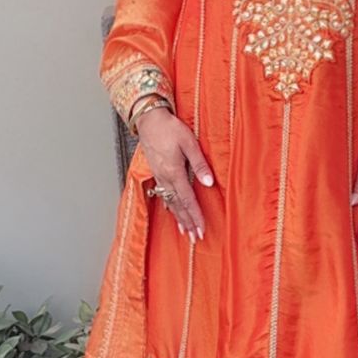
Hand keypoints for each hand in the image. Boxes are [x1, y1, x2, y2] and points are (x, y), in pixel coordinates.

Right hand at [135, 107, 213, 241]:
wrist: (149, 119)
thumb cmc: (169, 128)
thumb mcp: (189, 142)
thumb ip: (199, 164)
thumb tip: (209, 182)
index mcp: (174, 172)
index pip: (188, 199)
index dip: (195, 216)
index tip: (202, 229)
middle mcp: (165, 178)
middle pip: (178, 206)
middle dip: (188, 223)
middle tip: (196, 238)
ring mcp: (159, 176)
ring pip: (170, 202)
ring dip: (179, 218)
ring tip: (186, 232)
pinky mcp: (157, 172)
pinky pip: (164, 195)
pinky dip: (170, 207)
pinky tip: (173, 213)